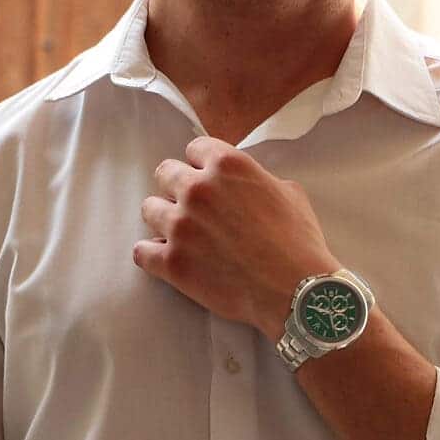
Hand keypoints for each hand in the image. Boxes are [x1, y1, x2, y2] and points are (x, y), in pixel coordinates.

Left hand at [133, 136, 340, 337]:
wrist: (296, 290)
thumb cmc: (299, 242)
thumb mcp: (288, 193)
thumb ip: (257, 179)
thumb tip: (244, 185)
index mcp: (227, 165)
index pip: (194, 149)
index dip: (202, 165)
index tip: (206, 178)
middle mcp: (198, 189)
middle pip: (164, 173)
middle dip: (177, 187)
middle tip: (192, 207)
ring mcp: (181, 226)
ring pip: (149, 209)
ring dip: (163, 219)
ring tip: (181, 234)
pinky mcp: (172, 262)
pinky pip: (141, 252)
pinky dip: (151, 255)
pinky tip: (166, 258)